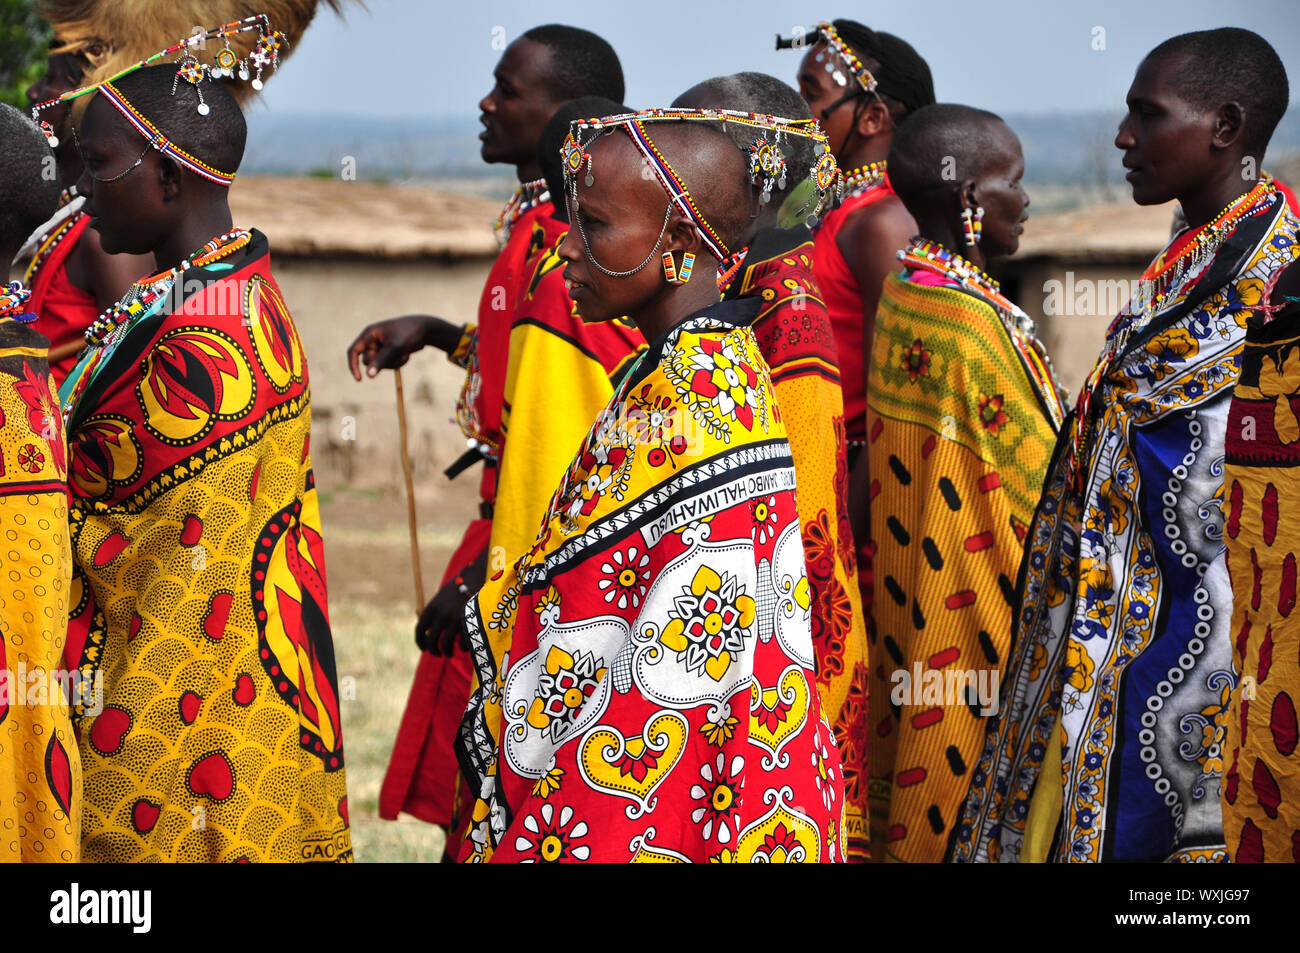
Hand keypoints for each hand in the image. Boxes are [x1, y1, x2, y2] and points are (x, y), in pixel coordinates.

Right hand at [345, 314, 461, 380]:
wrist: (425, 329)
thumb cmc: (409, 333)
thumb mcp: (395, 347)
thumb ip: (381, 360)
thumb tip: (368, 375)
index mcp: (369, 334)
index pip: (353, 351)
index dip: (353, 365)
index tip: (359, 379)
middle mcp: (372, 340)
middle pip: (368, 361)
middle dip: (382, 363)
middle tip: (396, 355)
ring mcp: (381, 347)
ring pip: (379, 365)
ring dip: (393, 363)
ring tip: (404, 353)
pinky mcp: (389, 352)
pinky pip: (388, 365)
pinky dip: (398, 362)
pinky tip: (407, 354)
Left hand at [415, 546, 488, 655]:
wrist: (479, 575)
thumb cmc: (462, 585)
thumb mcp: (444, 596)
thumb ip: (436, 612)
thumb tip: (430, 632)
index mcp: (433, 606)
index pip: (419, 629)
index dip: (420, 642)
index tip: (423, 648)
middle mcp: (441, 614)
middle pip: (431, 640)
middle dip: (433, 650)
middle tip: (437, 654)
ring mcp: (455, 619)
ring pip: (446, 644)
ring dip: (446, 652)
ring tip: (449, 654)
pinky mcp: (469, 622)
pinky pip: (463, 644)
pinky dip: (462, 648)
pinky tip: (463, 647)